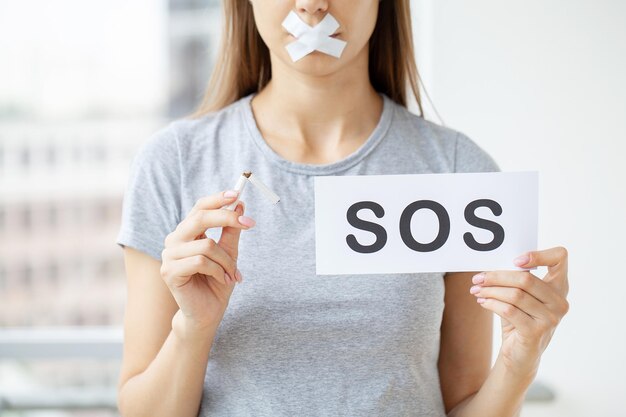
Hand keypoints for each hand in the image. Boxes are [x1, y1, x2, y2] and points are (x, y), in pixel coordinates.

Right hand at [160, 190, 255, 331]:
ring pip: (206, 245)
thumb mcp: (229, 253)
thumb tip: (240, 205)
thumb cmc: (217, 282)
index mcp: (187, 233)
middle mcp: (175, 240)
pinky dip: (218, 271)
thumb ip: (231, 230)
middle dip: (227, 218)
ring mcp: (169, 256)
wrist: (208, 313)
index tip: (237, 194)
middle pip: (200, 218)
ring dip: (226, 261)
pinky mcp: (169, 272)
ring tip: (232, 274)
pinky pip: (201, 262)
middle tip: (249, 224)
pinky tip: (223, 280)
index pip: (199, 208)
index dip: (217, 199)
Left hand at [469, 247, 569, 375]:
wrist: (520, 355)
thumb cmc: (519, 320)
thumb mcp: (519, 298)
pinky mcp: (536, 332)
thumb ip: (514, 281)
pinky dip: (491, 304)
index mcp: (559, 287)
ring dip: (490, 291)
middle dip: (496, 277)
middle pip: (526, 279)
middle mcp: (560, 302)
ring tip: (476, 291)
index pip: (560, 258)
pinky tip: (482, 302)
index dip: (539, 254)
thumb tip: (490, 267)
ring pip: (515, 295)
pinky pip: (508, 310)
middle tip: (477, 278)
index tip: (514, 260)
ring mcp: (551, 318)